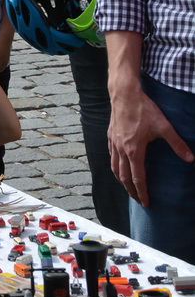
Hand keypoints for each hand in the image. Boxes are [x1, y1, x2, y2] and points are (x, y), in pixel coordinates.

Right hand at [109, 83, 193, 203]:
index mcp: (134, 151)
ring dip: (121, 180)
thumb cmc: (144, 109)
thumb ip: (177, 144)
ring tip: (127, 187)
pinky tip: (119, 165)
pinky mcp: (110, 135)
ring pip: (114, 167)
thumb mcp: (164, 126)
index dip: (142, 192)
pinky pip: (111, 155)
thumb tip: (191, 159)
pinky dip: (115, 165)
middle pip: (123, 177)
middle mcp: (121, 150)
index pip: (138, 178)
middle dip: (130, 190)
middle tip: (137, 199)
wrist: (124, 94)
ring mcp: (114, 143)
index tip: (146, 203)